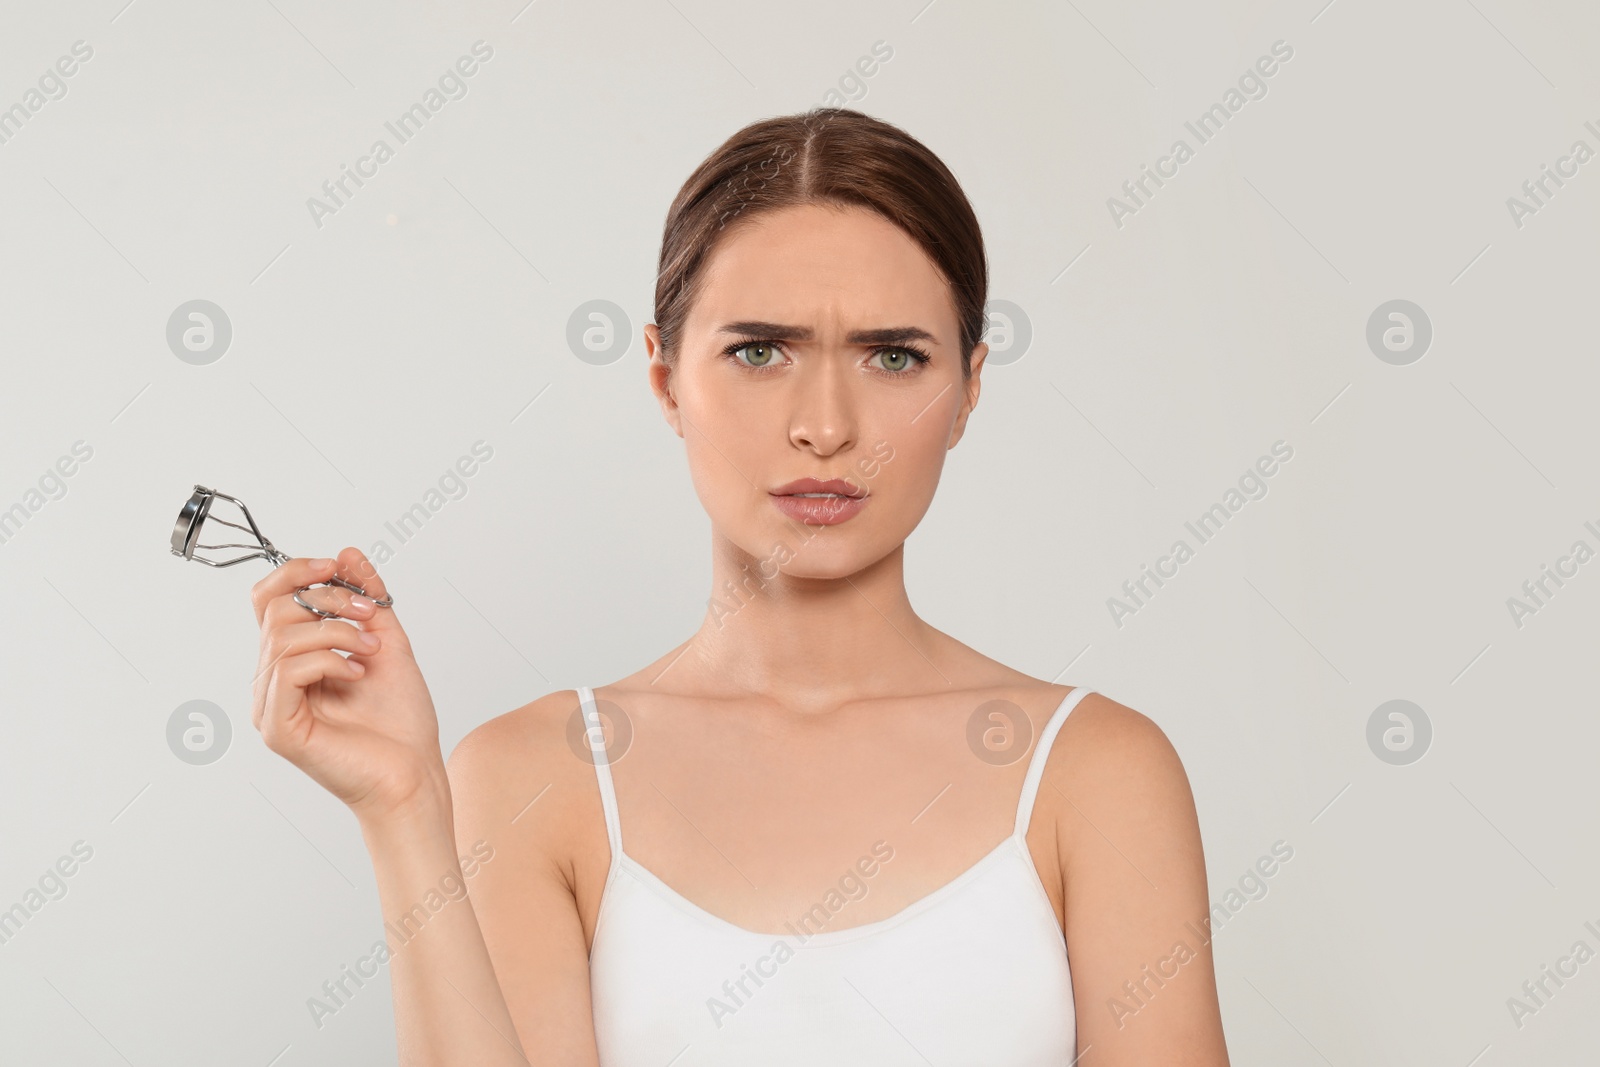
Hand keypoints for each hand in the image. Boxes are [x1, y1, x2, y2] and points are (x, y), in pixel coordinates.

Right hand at [249, 547, 445, 823]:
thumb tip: (347, 553)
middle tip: (372, 615)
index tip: (336, 566)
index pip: (268, 599)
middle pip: (276, 609)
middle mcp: (272, 681)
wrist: (415, 773)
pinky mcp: (279, 727)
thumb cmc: (401, 721)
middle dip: (329, 598)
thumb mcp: (387, 642)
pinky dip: (329, 660)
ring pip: (283, 636)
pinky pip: (289, 670)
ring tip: (371, 652)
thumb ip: (367, 599)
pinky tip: (357, 675)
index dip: (296, 572)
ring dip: (339, 632)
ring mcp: (271, 705)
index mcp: (291, 660)